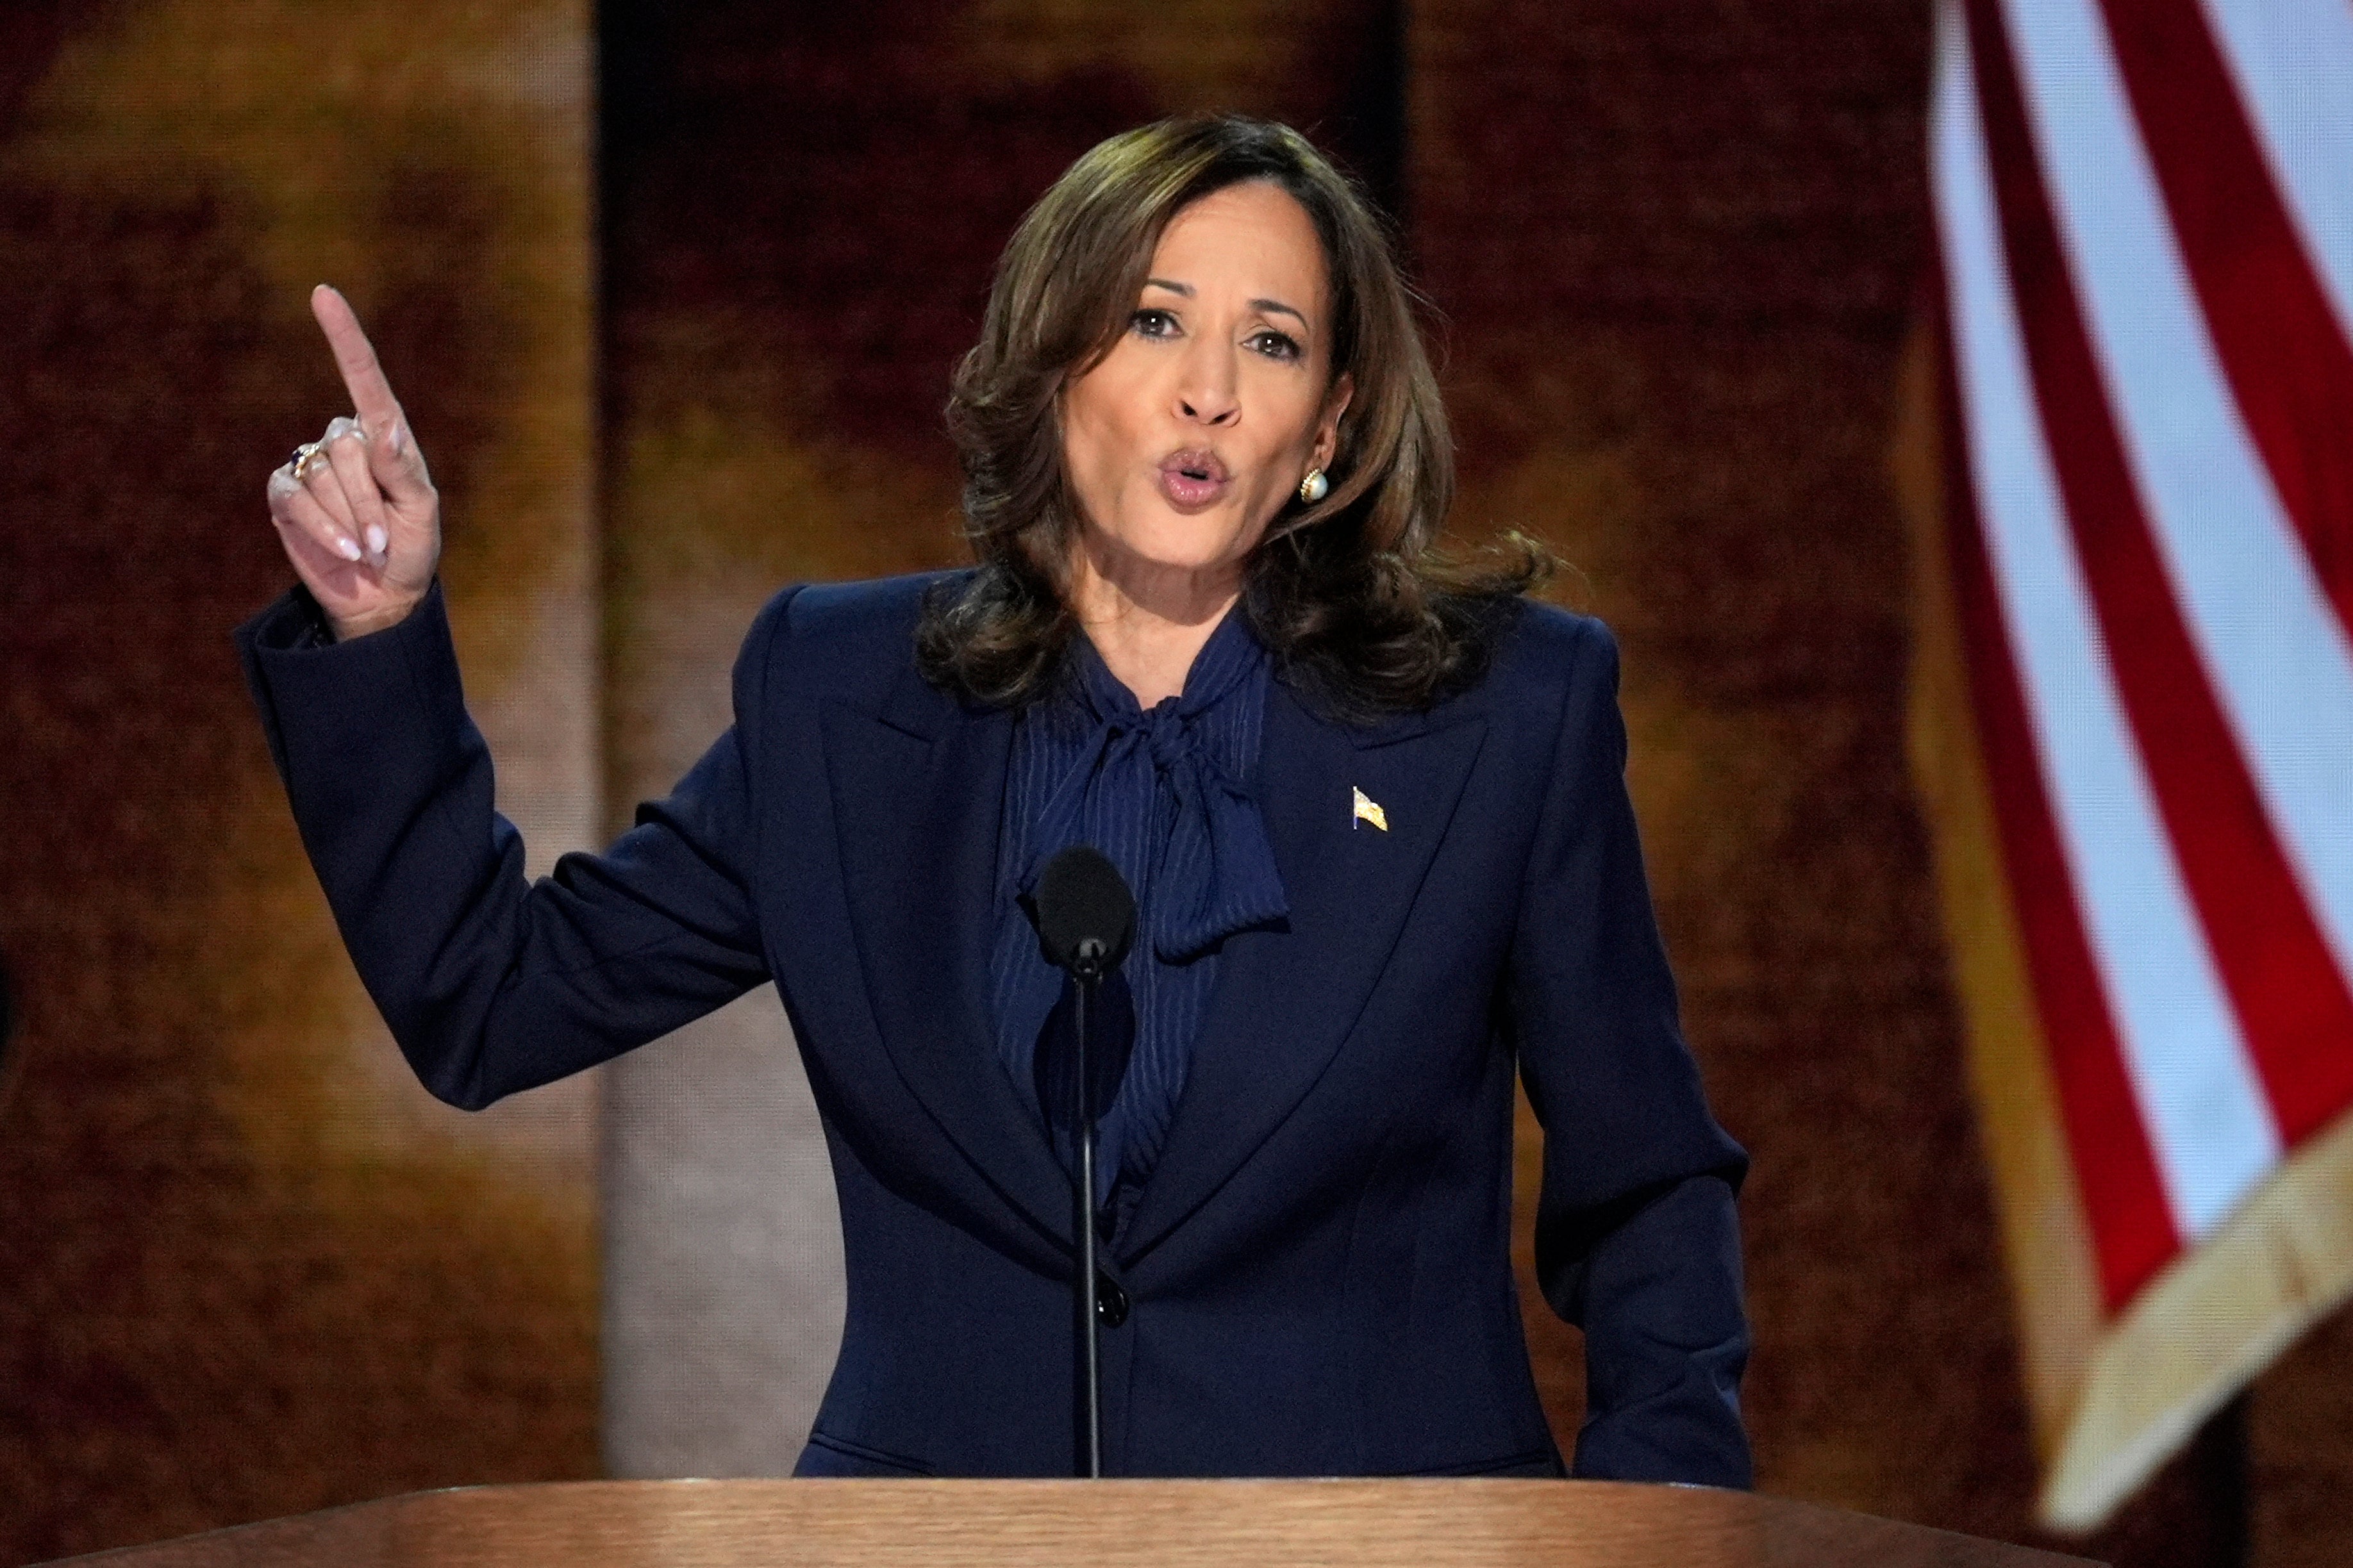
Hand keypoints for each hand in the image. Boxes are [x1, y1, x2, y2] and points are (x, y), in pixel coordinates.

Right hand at [265, 285, 440, 639]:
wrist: (383, 595)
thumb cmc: (411, 548)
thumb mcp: (421, 510)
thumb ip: (401, 466)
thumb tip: (382, 423)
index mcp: (384, 437)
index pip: (364, 378)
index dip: (344, 337)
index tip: (324, 294)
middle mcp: (344, 442)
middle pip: (349, 451)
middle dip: (370, 503)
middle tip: (383, 538)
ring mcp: (312, 466)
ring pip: (323, 478)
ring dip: (350, 521)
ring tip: (366, 546)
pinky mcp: (287, 495)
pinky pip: (295, 499)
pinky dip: (321, 528)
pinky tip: (341, 548)